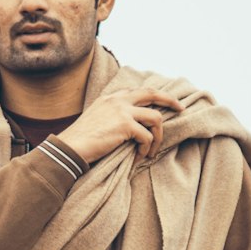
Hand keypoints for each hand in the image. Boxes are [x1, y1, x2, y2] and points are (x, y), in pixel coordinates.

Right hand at [57, 88, 183, 165]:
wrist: (69, 148)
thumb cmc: (80, 141)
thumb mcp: (95, 120)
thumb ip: (111, 117)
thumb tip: (129, 128)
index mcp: (110, 98)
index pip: (137, 91)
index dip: (153, 97)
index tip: (163, 104)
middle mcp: (117, 100)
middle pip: (152, 93)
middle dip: (169, 100)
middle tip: (181, 109)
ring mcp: (122, 111)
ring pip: (156, 118)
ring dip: (158, 136)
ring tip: (152, 151)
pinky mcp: (125, 125)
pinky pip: (147, 137)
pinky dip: (147, 149)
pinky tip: (140, 157)